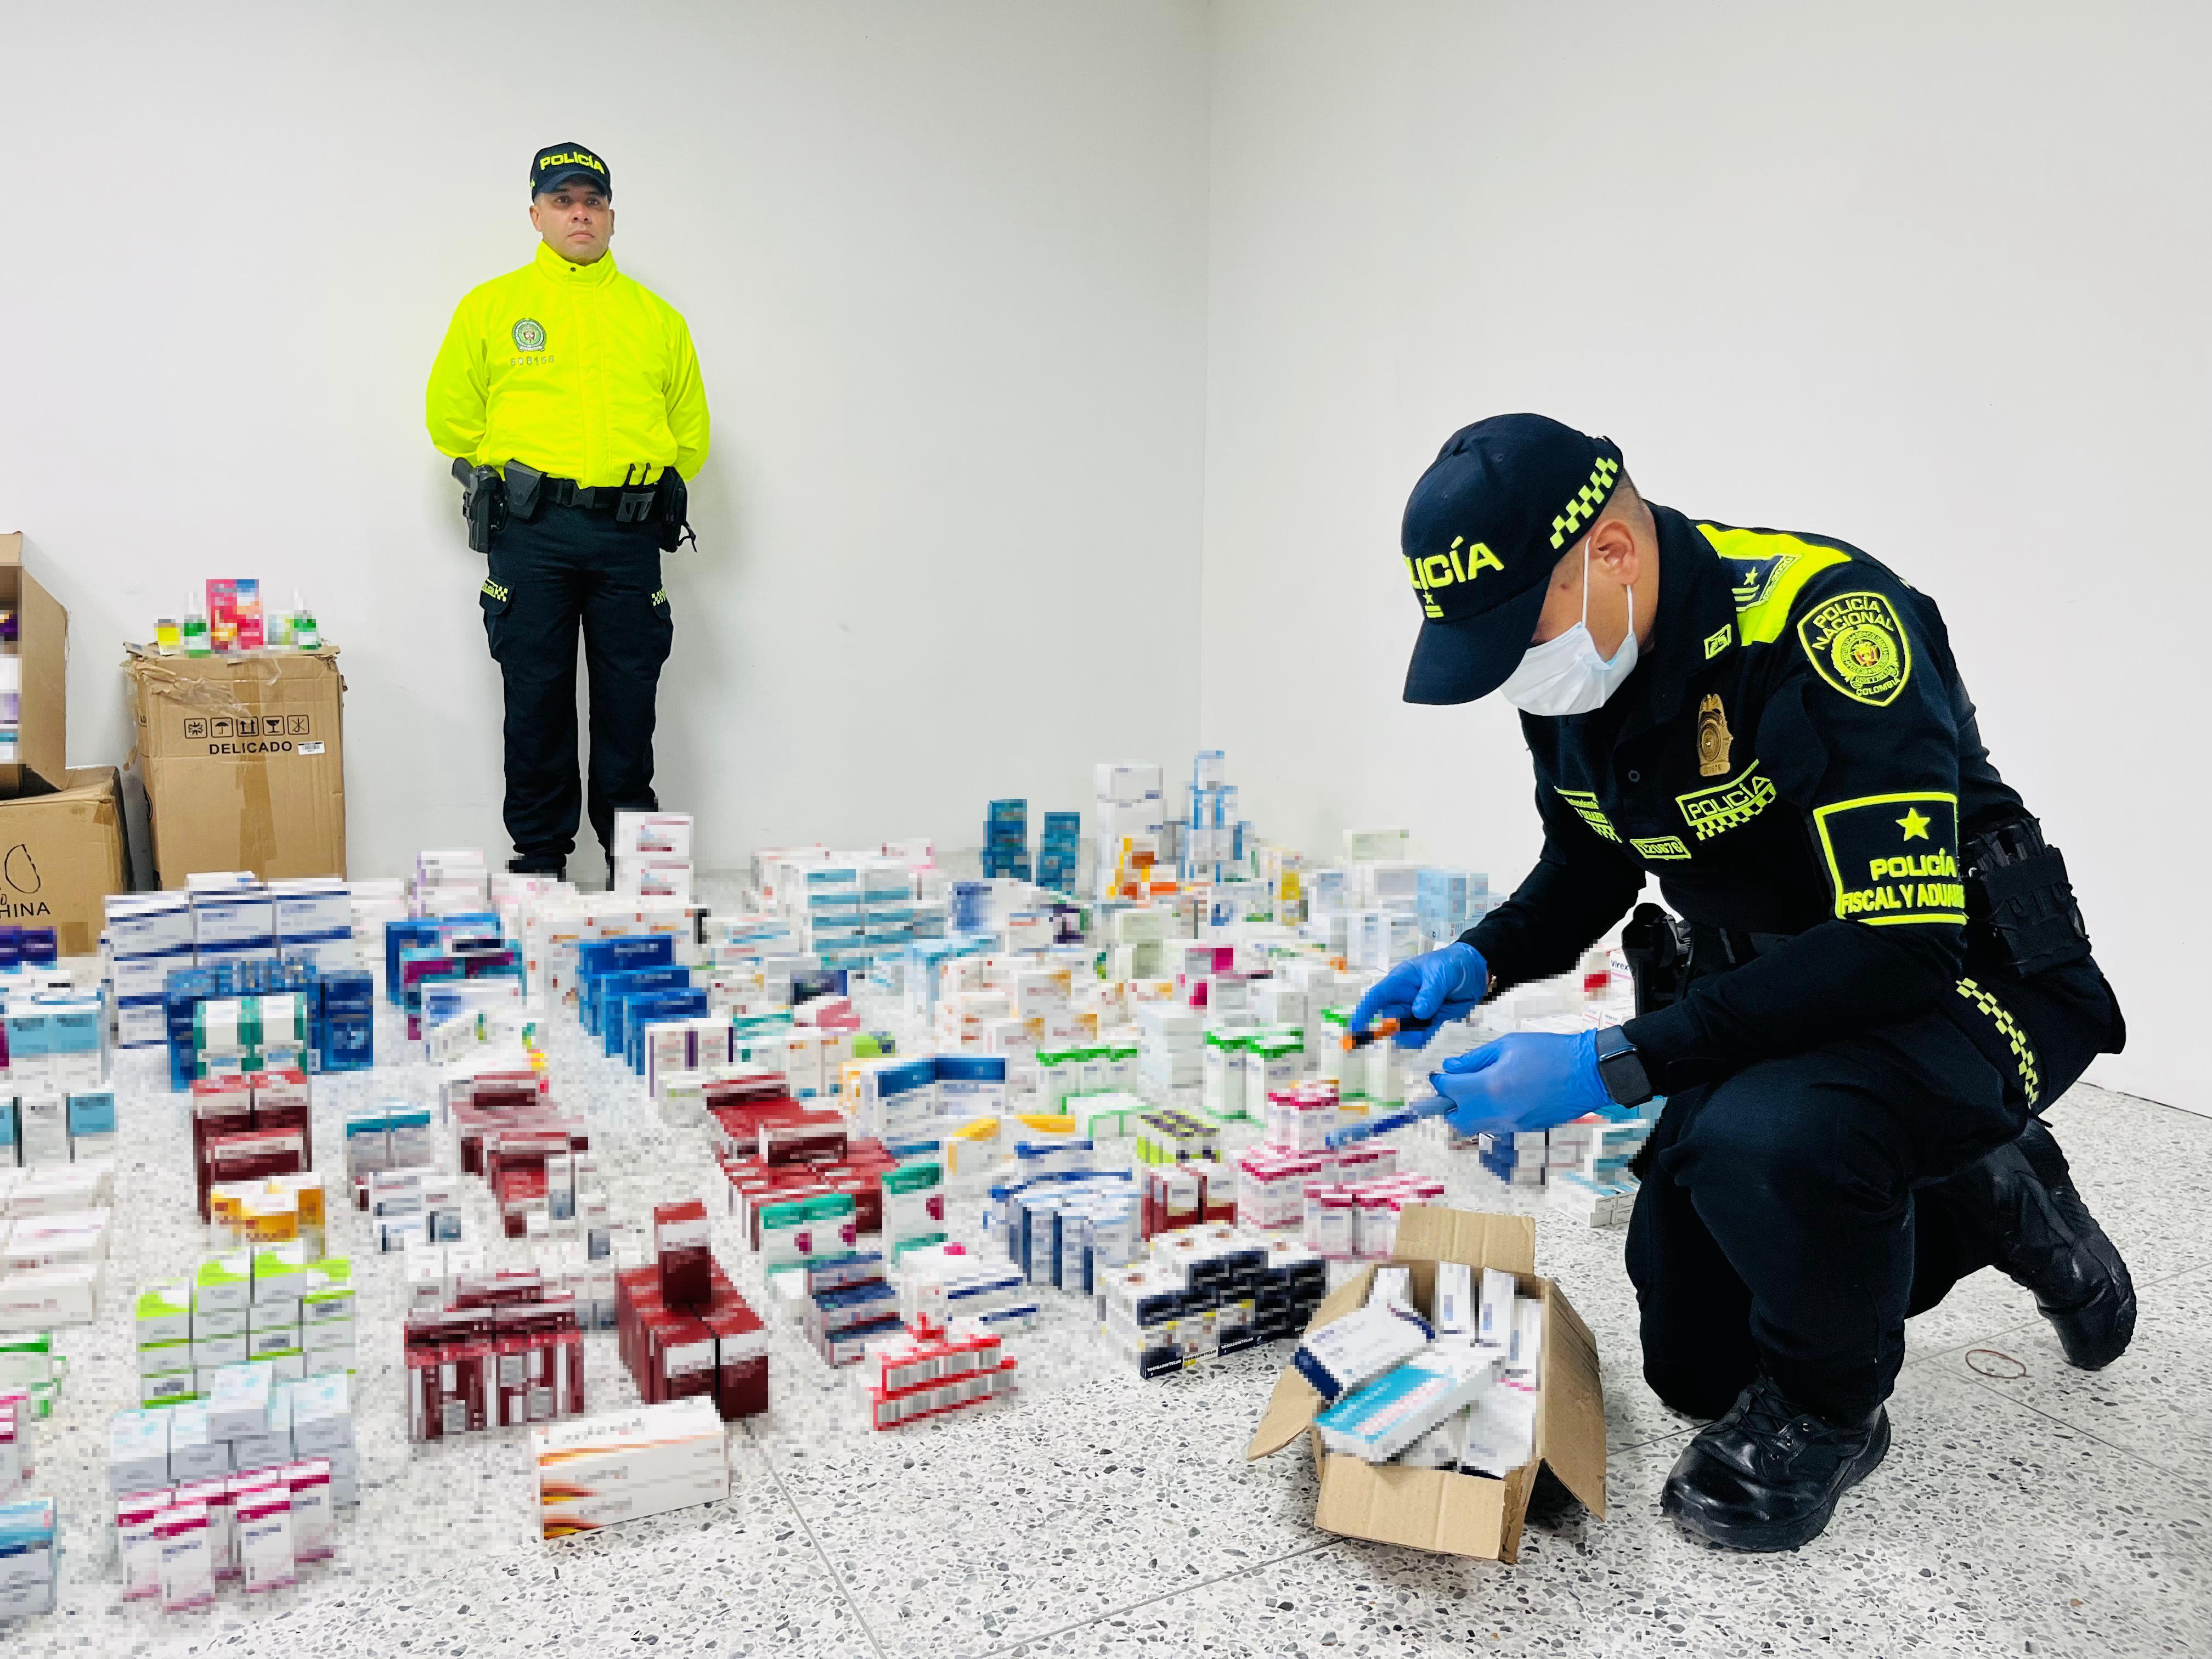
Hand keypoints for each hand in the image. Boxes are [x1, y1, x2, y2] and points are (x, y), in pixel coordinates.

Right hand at [1349, 942, 1487, 1049]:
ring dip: (1409, 1036)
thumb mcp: (1441, 974)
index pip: (1375, 998)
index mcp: (1400, 981)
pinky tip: (1431, 1033)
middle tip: (1405, 1029)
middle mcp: (1404, 998)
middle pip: (1387, 1018)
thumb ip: (1430, 993)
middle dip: (1390, 1029)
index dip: (1362, 1013)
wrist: (1476, 971)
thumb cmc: (1453, 964)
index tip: (1353, 1029)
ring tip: (1424, 1030)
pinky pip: (1420, 1035)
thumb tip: (1418, 1012)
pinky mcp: (1431, 1021)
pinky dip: (1422, 1039)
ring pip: (1403, 1030)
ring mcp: (1416, 1011)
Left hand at [1429, 1030, 1610, 1138]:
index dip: (1440, 1081)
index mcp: (1490, 1087)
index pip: (1449, 1090)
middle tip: (1455, 1087)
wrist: (1588, 1073)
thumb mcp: (1507, 1045)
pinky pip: (1495, 1126)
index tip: (1441, 1074)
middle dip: (1449, 1104)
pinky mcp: (1524, 1128)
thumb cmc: (1551, 1052)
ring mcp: (1512, 1124)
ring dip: (1468, 1112)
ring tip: (1476, 1091)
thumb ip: (1474, 1058)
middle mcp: (1498, 1111)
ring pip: (1475, 1127)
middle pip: (1456, 1120)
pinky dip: (1488, 1115)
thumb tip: (1451, 1067)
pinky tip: (1498, 1096)